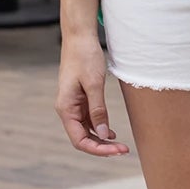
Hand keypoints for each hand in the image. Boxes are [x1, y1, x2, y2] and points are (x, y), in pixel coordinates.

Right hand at [55, 35, 130, 156]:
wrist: (79, 37)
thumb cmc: (85, 57)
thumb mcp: (94, 84)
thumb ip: (98, 110)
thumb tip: (103, 135)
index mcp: (66, 108)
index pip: (79, 140)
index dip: (98, 149)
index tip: (116, 151)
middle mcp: (67, 109)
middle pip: (83, 138)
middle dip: (102, 147)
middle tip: (124, 150)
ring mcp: (74, 105)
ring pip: (87, 131)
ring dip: (102, 139)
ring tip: (120, 145)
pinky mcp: (81, 99)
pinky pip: (89, 120)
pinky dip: (100, 128)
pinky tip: (112, 133)